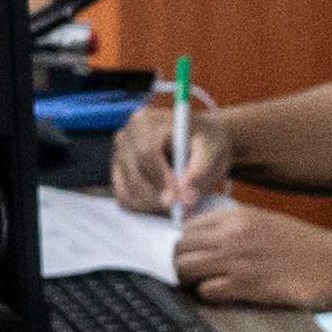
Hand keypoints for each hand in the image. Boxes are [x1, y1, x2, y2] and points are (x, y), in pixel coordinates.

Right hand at [108, 97, 234, 216]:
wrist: (201, 144)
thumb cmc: (207, 145)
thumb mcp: (212, 152)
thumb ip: (200, 172)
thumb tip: (186, 197)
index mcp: (146, 120)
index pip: (146, 153)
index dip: (162, 179)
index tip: (179, 200)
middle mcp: (126, 135)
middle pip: (135, 173)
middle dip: (158, 196)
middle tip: (180, 210)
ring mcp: (119, 156)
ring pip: (128, 188)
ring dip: (152, 204)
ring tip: (177, 208)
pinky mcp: (119, 174)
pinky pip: (124, 197)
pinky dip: (143, 207)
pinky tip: (163, 207)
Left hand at [172, 200, 331, 309]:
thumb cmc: (309, 248)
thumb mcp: (269, 222)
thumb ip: (237, 226)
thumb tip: (208, 237)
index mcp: (239, 216)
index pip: (188, 227)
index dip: (186, 244)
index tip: (193, 256)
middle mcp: (233, 235)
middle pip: (180, 248)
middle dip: (181, 263)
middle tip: (194, 275)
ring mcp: (237, 260)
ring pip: (184, 268)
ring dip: (190, 280)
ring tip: (205, 285)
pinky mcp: (246, 286)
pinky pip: (206, 291)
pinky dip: (208, 295)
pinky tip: (224, 294)